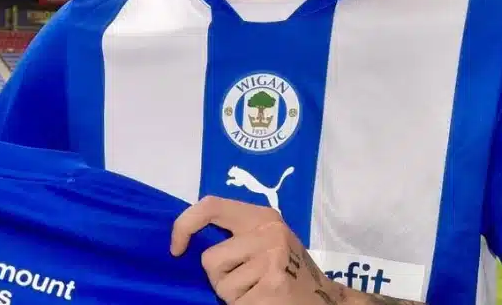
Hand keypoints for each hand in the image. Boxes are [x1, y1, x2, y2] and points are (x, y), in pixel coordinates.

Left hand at [171, 195, 347, 303]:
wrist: (325, 299)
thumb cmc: (287, 269)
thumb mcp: (267, 239)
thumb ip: (237, 234)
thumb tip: (187, 236)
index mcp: (262, 216)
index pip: (211, 206)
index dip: (185, 224)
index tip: (176, 249)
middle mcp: (267, 233)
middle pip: (210, 260)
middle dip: (220, 278)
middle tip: (247, 282)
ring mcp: (272, 260)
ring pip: (221, 287)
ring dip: (234, 297)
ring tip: (259, 292)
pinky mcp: (273, 287)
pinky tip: (265, 302)